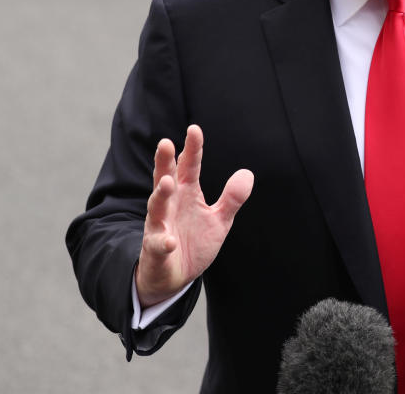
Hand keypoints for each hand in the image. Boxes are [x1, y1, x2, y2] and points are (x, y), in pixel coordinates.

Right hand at [135, 125, 253, 306]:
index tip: (194, 129)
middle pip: (165, 179)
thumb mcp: (219, 220)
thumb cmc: (194, 241)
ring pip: (157, 207)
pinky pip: (158, 244)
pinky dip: (162, 242)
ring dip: (161, 194)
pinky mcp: (156, 249)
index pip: (188, 167)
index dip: (192, 149)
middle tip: (166, 143)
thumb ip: (232, 198)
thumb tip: (247, 173)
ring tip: (167, 182)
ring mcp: (160, 226)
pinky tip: (169, 241)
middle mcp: (170, 205)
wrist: (175, 276)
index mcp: (186, 194)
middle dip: (164, 162)